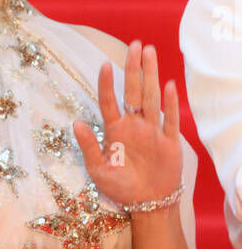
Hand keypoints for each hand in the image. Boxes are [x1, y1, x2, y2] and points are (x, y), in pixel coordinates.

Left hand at [73, 41, 182, 205]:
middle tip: (135, 44)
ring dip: (151, 76)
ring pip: (151, 98)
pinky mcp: (169, 141)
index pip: (109, 101)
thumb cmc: (120, 188)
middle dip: (133, 68)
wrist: (147, 204)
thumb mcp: (98, 170)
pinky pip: (170, 119)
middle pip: (133, 91)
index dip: (106, 84)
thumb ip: (89, 147)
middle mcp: (134, 126)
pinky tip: (169, 85)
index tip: (104, 64)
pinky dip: (170, 103)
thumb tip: (76, 123)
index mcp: (115, 130)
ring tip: (150, 52)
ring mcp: (152, 131)